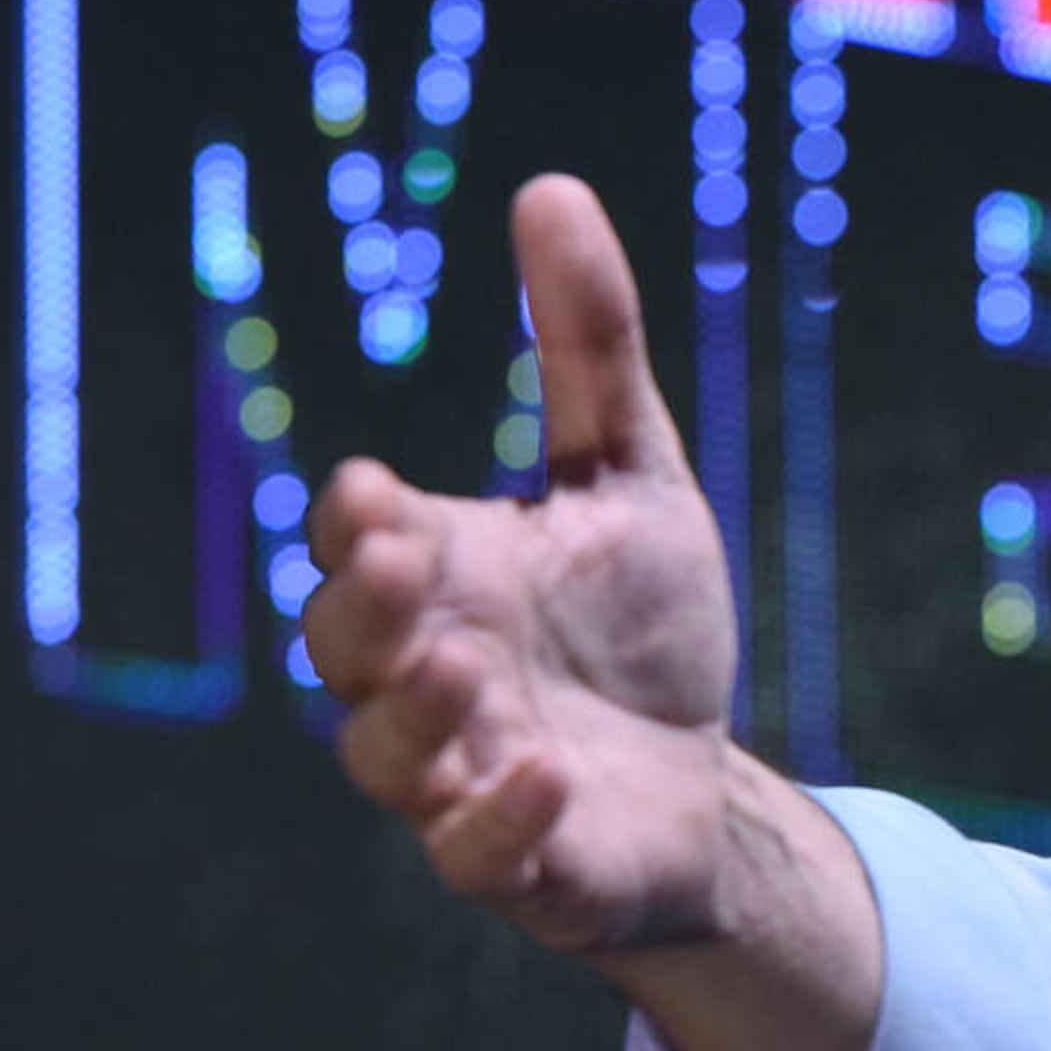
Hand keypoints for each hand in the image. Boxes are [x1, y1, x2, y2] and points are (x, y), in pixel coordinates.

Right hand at [305, 175, 743, 953]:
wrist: (700, 780)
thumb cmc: (641, 627)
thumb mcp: (632, 473)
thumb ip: (589, 344)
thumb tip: (550, 187)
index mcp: (443, 579)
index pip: (362, 543)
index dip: (359, 521)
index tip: (376, 487)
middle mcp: (429, 678)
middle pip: (350, 648)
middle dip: (368, 610)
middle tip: (407, 559)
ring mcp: (462, 776)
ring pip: (392, 757)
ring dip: (421, 716)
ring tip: (473, 668)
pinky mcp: (521, 863)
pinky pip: (481, 855)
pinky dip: (501, 819)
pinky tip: (540, 771)